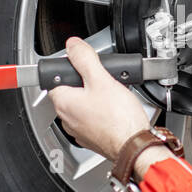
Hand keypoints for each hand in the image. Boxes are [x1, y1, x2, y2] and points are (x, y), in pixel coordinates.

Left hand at [47, 37, 151, 160]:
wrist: (135, 146)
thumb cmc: (119, 119)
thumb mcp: (101, 79)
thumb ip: (84, 59)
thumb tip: (73, 45)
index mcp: (63, 102)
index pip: (56, 78)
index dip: (70, 68)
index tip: (83, 65)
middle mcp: (67, 119)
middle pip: (70, 91)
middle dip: (86, 83)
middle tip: (103, 80)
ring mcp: (79, 131)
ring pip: (82, 106)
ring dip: (94, 99)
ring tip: (111, 96)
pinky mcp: (92, 139)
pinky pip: (92, 120)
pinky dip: (101, 114)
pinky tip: (114, 111)